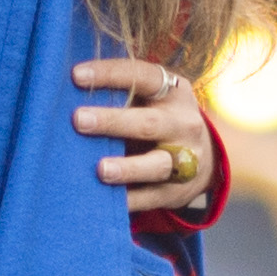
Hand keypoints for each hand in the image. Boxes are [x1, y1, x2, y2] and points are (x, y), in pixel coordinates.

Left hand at [74, 57, 211, 212]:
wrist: (204, 157)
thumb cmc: (159, 117)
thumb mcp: (153, 96)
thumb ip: (124, 90)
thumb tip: (72, 83)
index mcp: (174, 92)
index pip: (143, 76)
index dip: (110, 74)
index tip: (76, 76)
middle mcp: (183, 124)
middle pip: (149, 123)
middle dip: (113, 122)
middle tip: (79, 120)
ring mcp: (185, 160)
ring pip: (157, 165)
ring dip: (128, 168)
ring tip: (101, 170)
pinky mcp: (176, 192)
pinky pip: (150, 198)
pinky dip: (127, 200)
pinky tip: (103, 200)